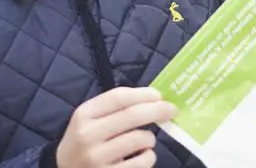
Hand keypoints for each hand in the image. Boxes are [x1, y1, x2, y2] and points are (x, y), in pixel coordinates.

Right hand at [56, 87, 175, 167]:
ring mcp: (97, 158)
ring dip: (150, 137)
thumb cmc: (84, 142)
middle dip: (157, 110)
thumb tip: (154, 98)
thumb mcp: (89, 120)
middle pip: (132, 116)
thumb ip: (114, 108)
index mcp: (83, 115)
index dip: (143, 94)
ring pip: (139, 139)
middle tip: (171, 110)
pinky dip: (149, 156)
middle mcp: (88, 135)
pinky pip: (142, 161)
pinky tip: (142, 155)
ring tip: (145, 140)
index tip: (159, 95)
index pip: (118, 97)